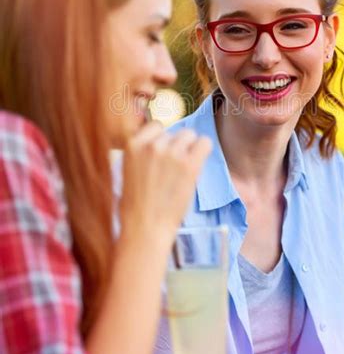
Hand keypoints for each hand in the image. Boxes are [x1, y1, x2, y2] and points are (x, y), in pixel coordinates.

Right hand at [120, 122, 211, 244]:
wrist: (145, 227)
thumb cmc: (136, 204)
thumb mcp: (129, 169)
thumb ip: (142, 151)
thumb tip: (162, 138)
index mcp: (132, 144)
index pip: (156, 125)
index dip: (162, 140)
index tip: (163, 155)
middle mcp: (152, 144)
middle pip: (175, 132)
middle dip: (176, 146)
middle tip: (173, 168)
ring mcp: (171, 153)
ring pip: (190, 135)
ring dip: (190, 149)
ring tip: (183, 170)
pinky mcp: (189, 164)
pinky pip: (204, 143)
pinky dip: (203, 151)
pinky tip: (197, 164)